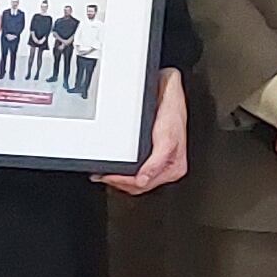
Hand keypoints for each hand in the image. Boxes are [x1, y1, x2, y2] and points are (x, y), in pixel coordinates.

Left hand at [110, 70, 190, 195]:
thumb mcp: (167, 138)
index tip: (110, 176)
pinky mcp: (150, 154)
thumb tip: (143, 180)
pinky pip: (134, 169)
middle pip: (138, 185)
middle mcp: (166, 167)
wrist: (167, 91)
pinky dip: (122, 170)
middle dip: (119, 182)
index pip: (144, 184)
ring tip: (104, 174)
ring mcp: (157, 162)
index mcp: (173, 168)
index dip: (124, 182)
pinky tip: (114, 167)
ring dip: (119, 179)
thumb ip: (155, 163)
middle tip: (103, 176)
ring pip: (135, 180)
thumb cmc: (172, 111)